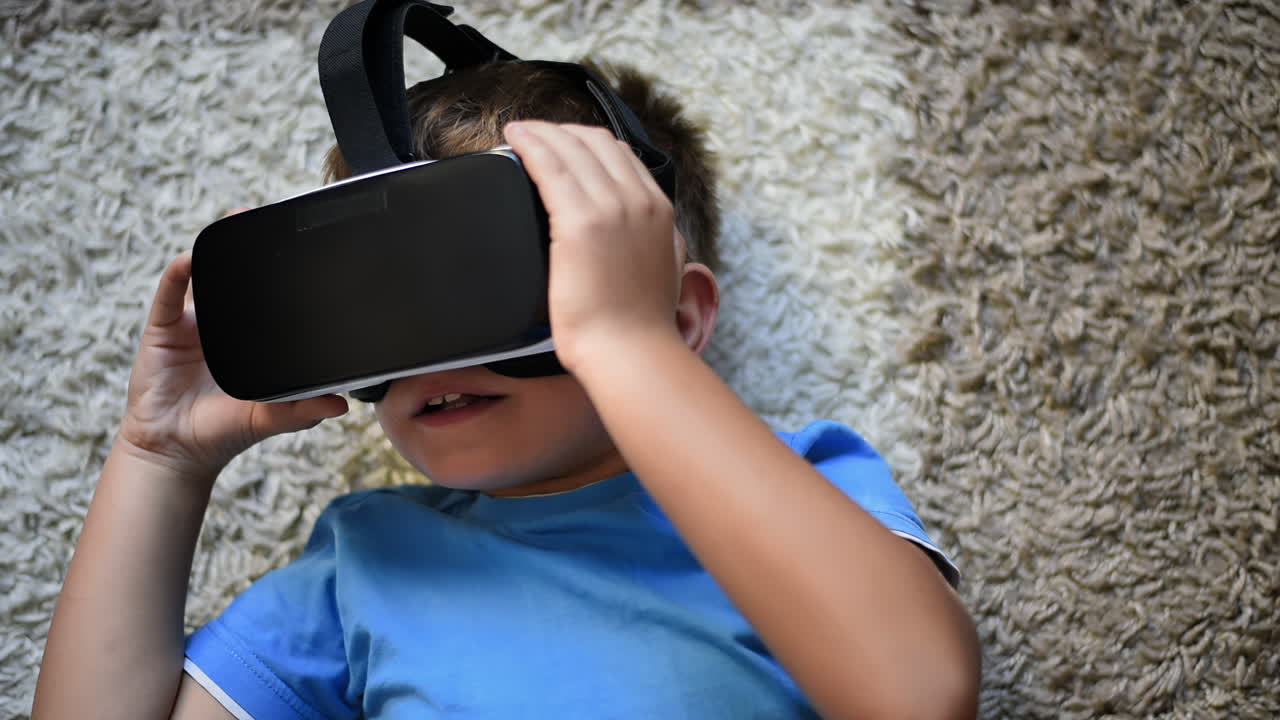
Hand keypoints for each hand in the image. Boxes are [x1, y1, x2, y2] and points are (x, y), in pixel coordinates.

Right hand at [117, 220, 347, 479]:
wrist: (176, 452)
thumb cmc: (224, 433)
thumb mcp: (269, 418)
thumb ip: (302, 409)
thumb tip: (342, 404)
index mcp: (251, 341)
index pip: (268, 300)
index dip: (281, 276)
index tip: (303, 250)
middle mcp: (223, 327)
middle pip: (236, 278)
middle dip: (250, 248)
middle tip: (268, 219)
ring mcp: (192, 325)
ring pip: (203, 278)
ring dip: (216, 249)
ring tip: (234, 220)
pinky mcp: (163, 330)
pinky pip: (168, 295)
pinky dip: (177, 275)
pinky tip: (188, 260)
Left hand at [503, 121, 683, 370]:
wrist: (631, 352)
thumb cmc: (638, 327)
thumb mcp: (665, 271)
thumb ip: (657, 244)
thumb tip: (652, 237)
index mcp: (658, 211)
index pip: (620, 154)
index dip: (587, 141)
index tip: (563, 142)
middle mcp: (637, 201)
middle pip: (595, 142)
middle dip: (561, 131)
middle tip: (533, 134)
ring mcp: (610, 208)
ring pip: (570, 147)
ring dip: (540, 132)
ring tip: (517, 133)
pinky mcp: (578, 223)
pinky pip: (549, 166)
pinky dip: (529, 146)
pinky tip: (513, 141)